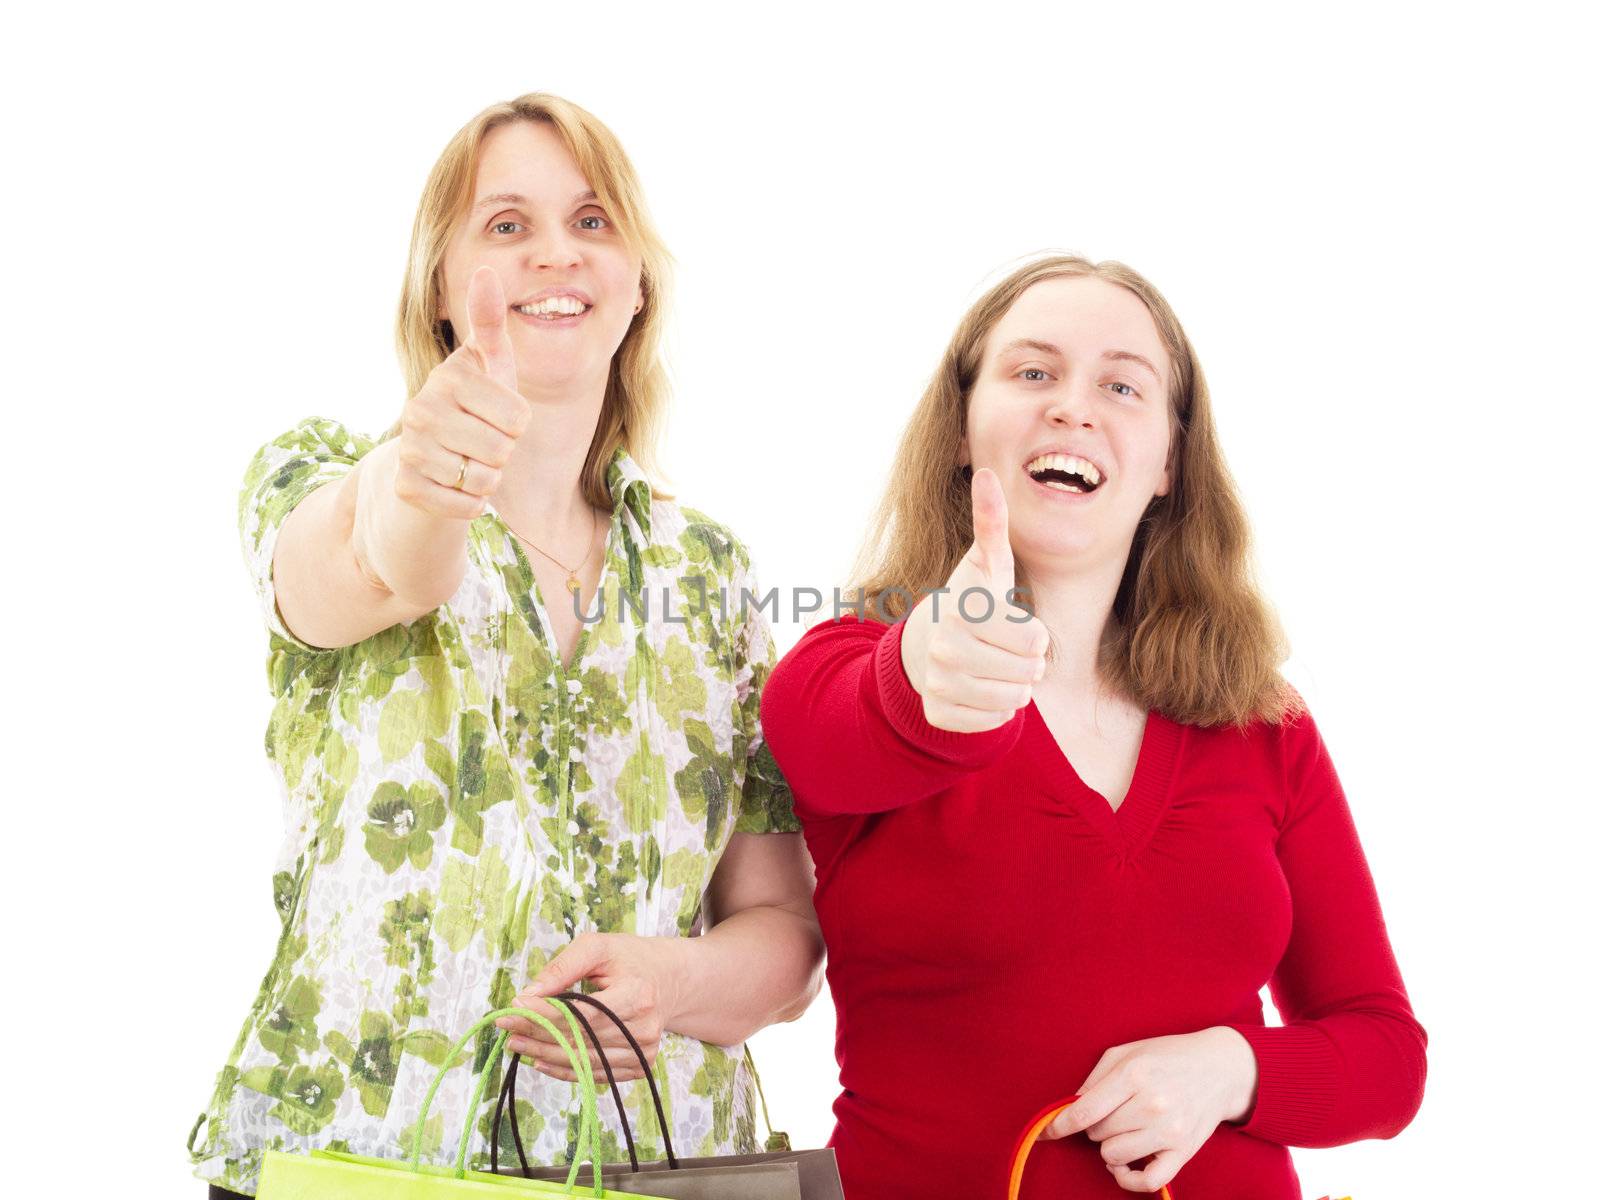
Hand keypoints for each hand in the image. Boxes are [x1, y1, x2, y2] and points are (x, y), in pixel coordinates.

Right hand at [393, 265, 529, 518]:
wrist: (430, 458)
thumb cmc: (474, 405)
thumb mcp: (488, 365)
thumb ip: (490, 323)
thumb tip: (486, 269)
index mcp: (449, 377)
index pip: (518, 418)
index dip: (517, 424)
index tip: (496, 415)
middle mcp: (421, 408)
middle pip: (503, 450)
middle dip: (503, 454)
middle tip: (481, 442)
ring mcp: (410, 448)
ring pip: (485, 481)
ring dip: (487, 479)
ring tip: (468, 462)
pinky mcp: (406, 486)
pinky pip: (466, 506)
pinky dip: (471, 504)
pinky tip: (455, 486)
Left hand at [495, 932, 683, 1084]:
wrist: (671, 980)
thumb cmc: (631, 959)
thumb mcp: (599, 947)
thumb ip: (563, 966)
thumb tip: (528, 995)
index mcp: (637, 994)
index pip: (582, 1014)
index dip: (546, 1014)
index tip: (514, 1007)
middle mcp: (645, 1028)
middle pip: (581, 1040)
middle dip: (538, 1034)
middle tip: (506, 1026)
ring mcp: (644, 1051)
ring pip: (584, 1062)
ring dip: (545, 1054)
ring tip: (516, 1042)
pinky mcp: (640, 1066)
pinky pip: (595, 1074)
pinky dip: (565, 1070)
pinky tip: (540, 1060)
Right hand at [899, 466, 1048, 731]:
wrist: (925, 644)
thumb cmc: (970, 601)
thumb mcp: (986, 563)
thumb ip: (992, 522)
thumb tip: (988, 472)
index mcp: (963, 611)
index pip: (1035, 640)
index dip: (1034, 634)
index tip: (1013, 623)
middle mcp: (945, 649)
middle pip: (1028, 673)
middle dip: (1028, 662)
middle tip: (1006, 648)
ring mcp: (938, 684)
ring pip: (1013, 701)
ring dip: (1015, 686)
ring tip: (996, 667)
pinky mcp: (937, 714)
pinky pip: (993, 723)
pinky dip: (994, 710)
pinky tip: (979, 688)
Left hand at [1039, 1028, 1258, 1192]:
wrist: (1220, 1068)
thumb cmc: (1167, 1056)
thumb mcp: (1127, 1052)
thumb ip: (1095, 1078)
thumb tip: (1071, 1107)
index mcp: (1134, 1074)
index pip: (1084, 1111)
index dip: (1059, 1125)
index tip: (1046, 1133)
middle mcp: (1152, 1104)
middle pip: (1097, 1133)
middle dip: (1094, 1126)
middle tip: (1110, 1112)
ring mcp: (1169, 1131)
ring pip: (1113, 1156)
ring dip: (1109, 1146)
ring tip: (1121, 1130)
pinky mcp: (1184, 1152)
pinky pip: (1147, 1181)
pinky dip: (1128, 1178)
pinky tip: (1124, 1164)